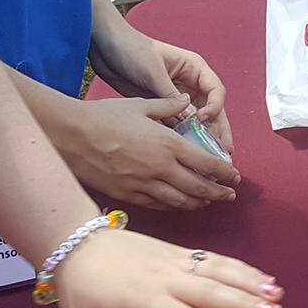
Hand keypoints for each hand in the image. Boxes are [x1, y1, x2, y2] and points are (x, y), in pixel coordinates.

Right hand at [52, 97, 239, 211]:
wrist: (72, 137)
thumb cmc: (104, 117)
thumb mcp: (141, 104)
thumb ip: (168, 105)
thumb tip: (186, 100)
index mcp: (168, 145)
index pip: (207, 164)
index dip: (225, 172)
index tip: (235, 176)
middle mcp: (161, 169)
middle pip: (199, 188)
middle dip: (219, 192)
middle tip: (230, 195)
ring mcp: (145, 185)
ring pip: (181, 201)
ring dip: (199, 203)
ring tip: (209, 202)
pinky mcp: (129, 196)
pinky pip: (159, 206)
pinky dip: (174, 207)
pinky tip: (180, 204)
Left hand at [53, 229, 281, 307]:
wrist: (78, 243)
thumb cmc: (84, 293)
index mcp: (144, 301)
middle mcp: (165, 278)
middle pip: (210, 291)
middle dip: (244, 303)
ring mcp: (175, 261)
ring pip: (218, 270)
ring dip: (249, 281)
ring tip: (277, 294)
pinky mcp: (179, 252)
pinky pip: (214, 258)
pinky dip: (240, 267)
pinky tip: (263, 277)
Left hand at [91, 24, 234, 154]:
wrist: (105, 47)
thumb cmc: (132, 49)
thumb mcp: (153, 71)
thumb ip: (171, 96)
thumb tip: (189, 120)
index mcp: (194, 69)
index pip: (216, 91)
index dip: (214, 108)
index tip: (202, 120)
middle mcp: (189, 84)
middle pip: (212, 109)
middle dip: (219, 130)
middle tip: (226, 151)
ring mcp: (176, 97)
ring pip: (196, 120)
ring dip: (202, 137)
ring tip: (209, 159)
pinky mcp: (161, 107)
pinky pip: (177, 125)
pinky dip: (182, 138)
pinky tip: (185, 153)